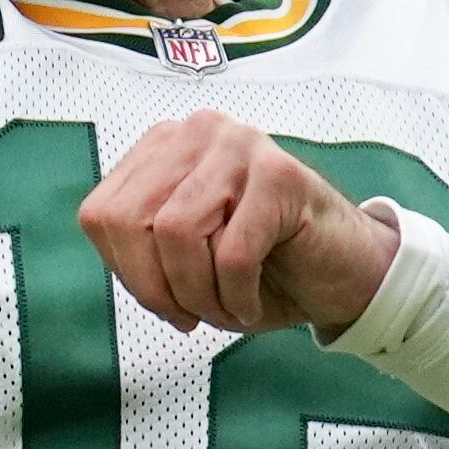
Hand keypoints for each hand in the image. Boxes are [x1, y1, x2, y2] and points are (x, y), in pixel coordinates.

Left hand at [80, 114, 400, 337]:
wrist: (347, 273)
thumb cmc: (263, 267)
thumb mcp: (182, 260)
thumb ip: (141, 250)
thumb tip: (123, 266)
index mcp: (163, 147)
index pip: (101, 214)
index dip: (124, 272)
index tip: (163, 302)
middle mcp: (196, 132)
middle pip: (128, 221)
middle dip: (154, 287)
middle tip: (189, 316)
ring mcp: (240, 145)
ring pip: (175, 232)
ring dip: (196, 292)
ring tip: (223, 309)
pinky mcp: (281, 174)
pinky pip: (232, 251)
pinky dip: (235, 295)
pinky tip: (251, 303)